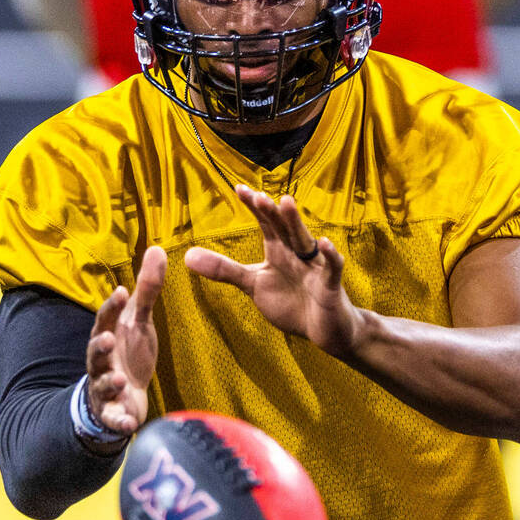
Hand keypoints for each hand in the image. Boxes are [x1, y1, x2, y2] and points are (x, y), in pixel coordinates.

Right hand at [86, 245, 166, 435]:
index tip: (120, 292)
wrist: (124, 395)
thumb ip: (148, 289)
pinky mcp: (114, 413)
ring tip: (119, 379)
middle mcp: (101, 361)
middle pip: (95, 352)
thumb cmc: (129, 351)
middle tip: (107, 339)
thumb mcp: (140, 320)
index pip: (106, 319)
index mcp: (108, 335)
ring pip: (101, 385)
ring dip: (108, 382)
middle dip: (99, 346)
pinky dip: (119, 422)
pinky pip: (114, 419)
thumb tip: (157, 248)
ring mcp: (104, 388)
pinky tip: (130, 424)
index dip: (111, 307)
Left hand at [184, 185, 359, 355]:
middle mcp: (297, 253)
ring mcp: (315, 268)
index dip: (254, 207)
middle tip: (259, 196)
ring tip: (286, 202)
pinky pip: (332, 268)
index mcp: (278, 251)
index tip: (239, 189)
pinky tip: (325, 244)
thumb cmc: (291, 303)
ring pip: (305, 241)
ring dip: (296, 223)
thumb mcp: (253, 285)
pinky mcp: (330, 285)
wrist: (325, 330)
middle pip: (284, 228)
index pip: (266, 224)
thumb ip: (224, 270)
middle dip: (272, 212)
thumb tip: (187, 256)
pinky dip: (330, 256)